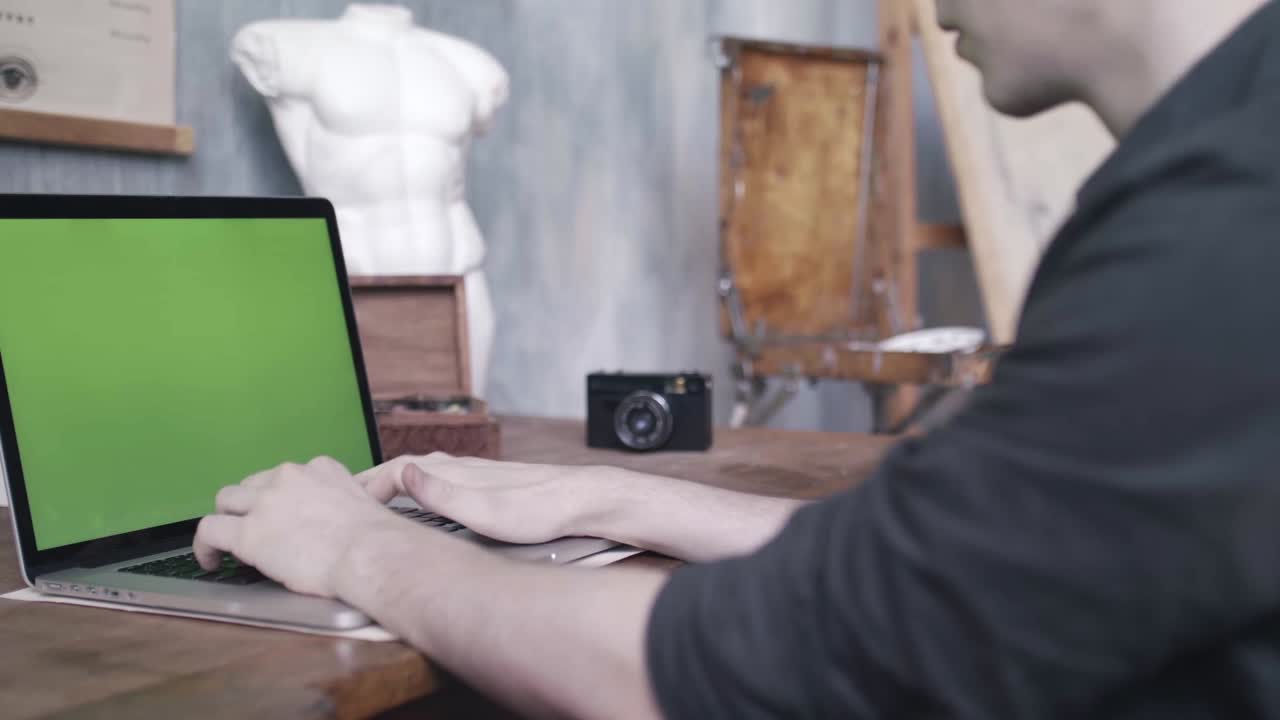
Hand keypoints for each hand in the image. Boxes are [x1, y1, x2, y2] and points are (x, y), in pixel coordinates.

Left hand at [194, 457, 407, 597]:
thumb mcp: (366, 504)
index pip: (289, 476)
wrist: (370, 553)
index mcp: (321, 468)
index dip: (282, 497)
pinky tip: (211, 561)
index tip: (285, 515)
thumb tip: (343, 524)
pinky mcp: (248, 533)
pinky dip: (205, 545)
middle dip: (252, 504)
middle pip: (254, 483)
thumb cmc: (378, 540)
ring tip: (228, 542)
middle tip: (257, 528)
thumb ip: (346, 503)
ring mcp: (266, 503)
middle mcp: (289, 477)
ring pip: (227, 499)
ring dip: (228, 518)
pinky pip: (210, 530)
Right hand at [358, 454, 618, 545]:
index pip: (391, 472)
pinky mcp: (484, 481)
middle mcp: (457, 464)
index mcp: (450, 470)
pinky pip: (437, 479)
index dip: (362, 488)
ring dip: (392, 484)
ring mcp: (471, 471)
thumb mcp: (484, 511)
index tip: (339, 505)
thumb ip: (440, 494)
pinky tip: (420, 500)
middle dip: (371, 483)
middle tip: (342, 501)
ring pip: (419, 473)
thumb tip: (401, 473)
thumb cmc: (535, 510)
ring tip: (371, 502)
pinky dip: (416, 487)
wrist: (578, 500)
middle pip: (401, 469)